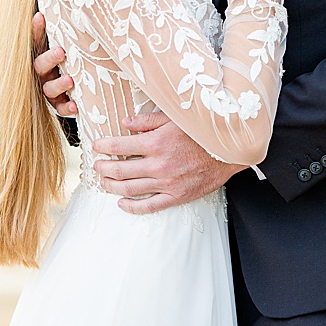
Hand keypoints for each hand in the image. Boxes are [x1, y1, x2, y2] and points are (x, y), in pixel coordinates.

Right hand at [31, 12, 77, 117]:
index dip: (37, 29)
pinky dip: (67, 107)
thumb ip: (72, 29)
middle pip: (39, 65)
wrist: (81, 89)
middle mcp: (43, 72)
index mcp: (42, 54)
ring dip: (59, 84)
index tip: (41, 16)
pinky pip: (61, 108)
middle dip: (49, 58)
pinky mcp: (59, 105)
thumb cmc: (75, 58)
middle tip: (61, 51)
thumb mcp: (72, 43)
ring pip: (49, 88)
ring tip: (70, 80)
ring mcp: (49, 89)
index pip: (36, 40)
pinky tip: (76, 105)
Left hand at [92, 114, 244, 213]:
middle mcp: (158, 166)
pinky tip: (121, 203)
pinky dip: (132, 207)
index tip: (96, 146)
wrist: (230, 152)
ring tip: (103, 182)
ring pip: (129, 189)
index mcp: (155, 144)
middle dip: (102, 168)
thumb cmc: (202, 132)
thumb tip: (124, 122)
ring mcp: (167, 184)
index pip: (118, 146)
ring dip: (111, 186)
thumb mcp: (174, 118)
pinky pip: (149, 206)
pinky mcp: (177, 196)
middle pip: (119, 170)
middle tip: (95, 165)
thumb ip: (147, 121)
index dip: (103, 146)